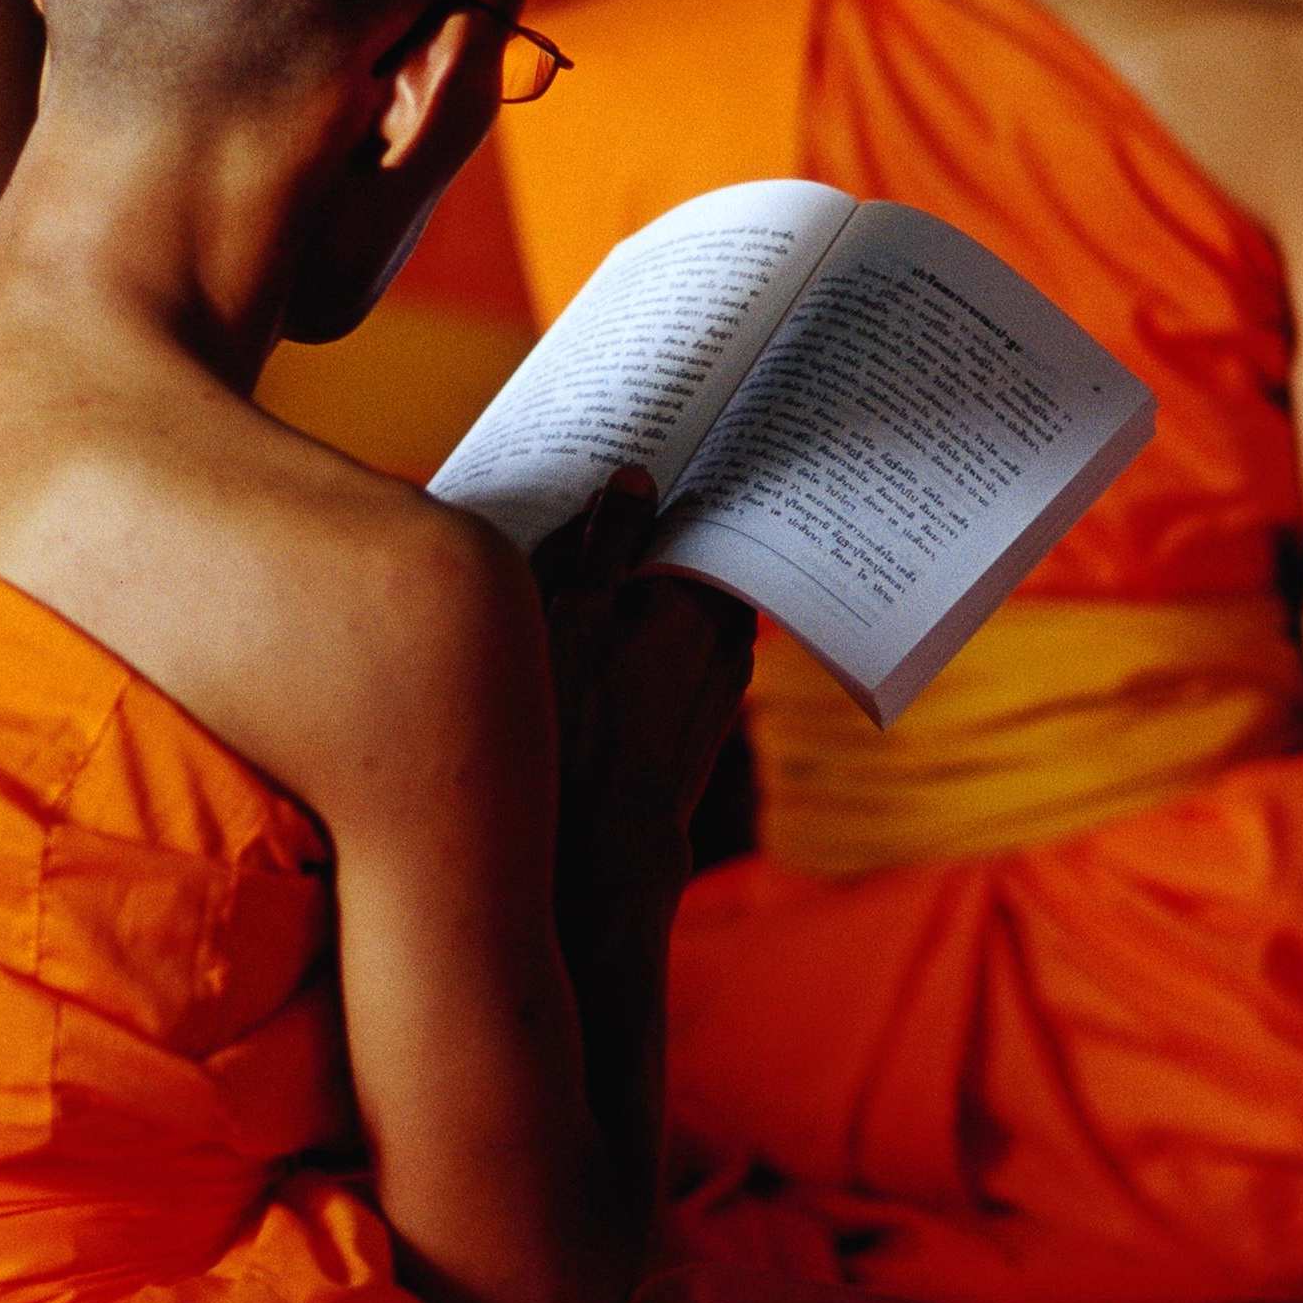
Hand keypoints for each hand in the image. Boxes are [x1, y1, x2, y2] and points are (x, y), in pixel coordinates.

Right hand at [534, 469, 758, 884]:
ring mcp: (723, 677)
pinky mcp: (704, 715)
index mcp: (705, 591)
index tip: (653, 455)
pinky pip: (686, 648)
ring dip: (661, 581)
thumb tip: (636, 479)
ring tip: (603, 562)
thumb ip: (607, 541)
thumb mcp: (571, 612)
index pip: (711, 510)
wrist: (601, 847)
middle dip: (664, 530)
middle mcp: (731, 631)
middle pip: (704, 557)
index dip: (679, 482)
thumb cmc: (575, 723)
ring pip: (693, 605)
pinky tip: (611, 632)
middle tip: (614, 501)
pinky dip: (657, 628)